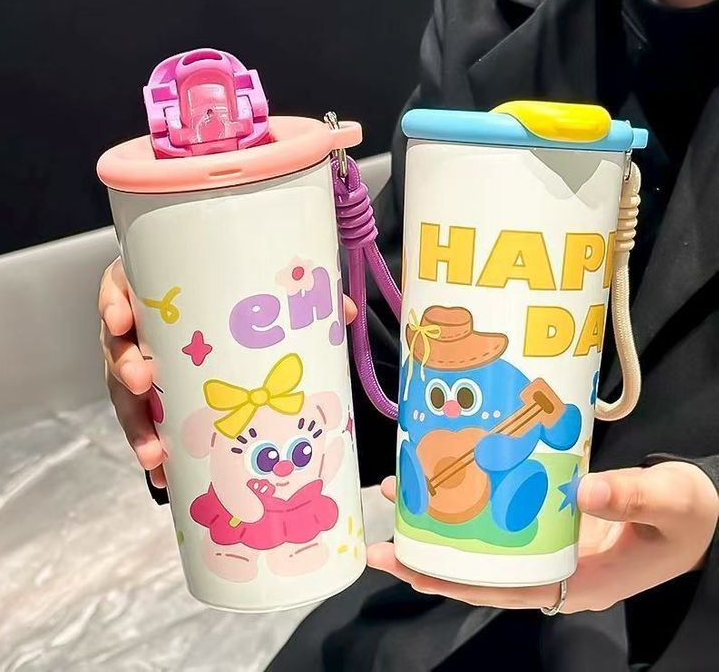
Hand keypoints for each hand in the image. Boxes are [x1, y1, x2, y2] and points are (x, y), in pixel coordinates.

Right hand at [99, 257, 357, 487]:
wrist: (219, 309)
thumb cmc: (234, 301)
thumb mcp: (255, 295)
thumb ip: (296, 300)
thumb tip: (347, 311)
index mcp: (154, 292)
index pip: (119, 289)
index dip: (114, 302)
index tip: (122, 317)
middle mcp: (140, 330)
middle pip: (118, 347)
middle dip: (125, 367)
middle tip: (142, 381)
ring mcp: (141, 366)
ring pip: (126, 395)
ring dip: (136, 425)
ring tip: (154, 454)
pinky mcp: (150, 399)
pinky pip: (144, 424)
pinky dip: (153, 449)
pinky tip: (164, 475)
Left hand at [368, 462, 717, 612]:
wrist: (693, 510)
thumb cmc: (688, 516)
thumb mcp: (674, 503)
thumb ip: (636, 495)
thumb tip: (583, 490)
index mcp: (580, 580)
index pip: (505, 591)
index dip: (455, 583)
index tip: (410, 567)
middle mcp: (552, 568)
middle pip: (480, 572)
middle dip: (428, 558)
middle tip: (380, 540)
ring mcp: (545, 545)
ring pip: (483, 544)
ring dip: (438, 523)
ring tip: (396, 493)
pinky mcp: (544, 519)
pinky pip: (498, 517)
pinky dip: (467, 502)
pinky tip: (440, 475)